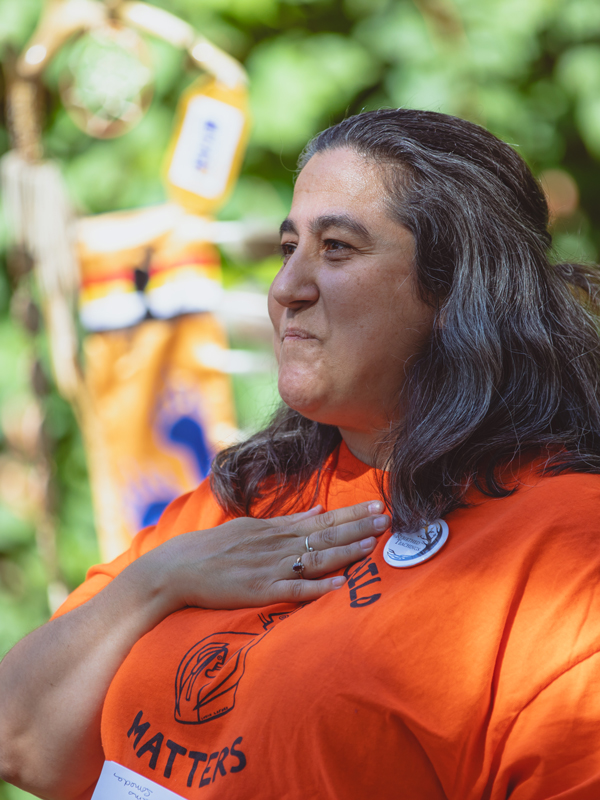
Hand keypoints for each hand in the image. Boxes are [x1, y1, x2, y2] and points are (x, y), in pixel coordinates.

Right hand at [145, 501, 390, 610]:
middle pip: (324, 535)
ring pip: (314, 558)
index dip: (352, 514)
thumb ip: (287, 521)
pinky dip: (315, 587)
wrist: (176, 568)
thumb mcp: (252, 526)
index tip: (378, 505)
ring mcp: (268, 567)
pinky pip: (291, 589)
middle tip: (387, 518)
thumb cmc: (215, 548)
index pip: (322, 519)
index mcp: (276, 529)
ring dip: (344, 552)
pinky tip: (336, 585)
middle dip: (358, 527)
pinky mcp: (258, 590)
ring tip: (371, 546)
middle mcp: (276, 544)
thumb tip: (319, 510)